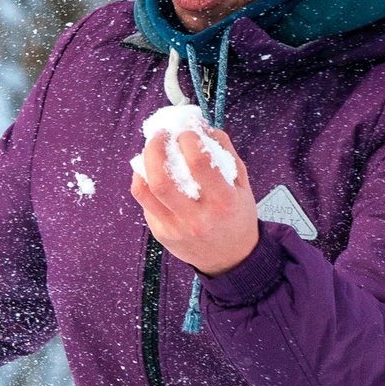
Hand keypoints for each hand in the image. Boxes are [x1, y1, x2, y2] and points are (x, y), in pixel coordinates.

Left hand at [132, 118, 259, 276]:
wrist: (231, 259)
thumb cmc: (237, 218)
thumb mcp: (242, 185)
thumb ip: (224, 152)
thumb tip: (201, 126)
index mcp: (222, 203)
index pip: (199, 163)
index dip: (189, 139)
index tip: (188, 132)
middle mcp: (197, 218)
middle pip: (162, 178)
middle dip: (156, 148)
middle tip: (161, 135)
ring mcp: (175, 228)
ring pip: (146, 190)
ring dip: (144, 163)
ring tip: (151, 150)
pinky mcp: (161, 233)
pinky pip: (144, 202)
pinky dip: (143, 181)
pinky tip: (149, 172)